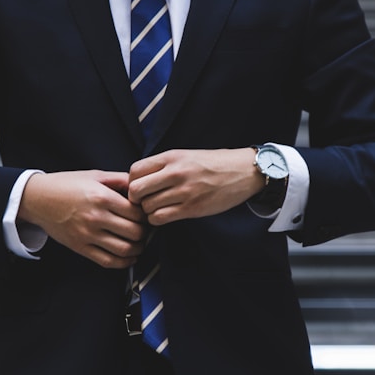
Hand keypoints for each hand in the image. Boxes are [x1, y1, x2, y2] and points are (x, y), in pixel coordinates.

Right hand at [18, 170, 146, 268]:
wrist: (38, 199)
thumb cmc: (66, 185)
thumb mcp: (95, 175)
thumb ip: (120, 179)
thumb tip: (141, 185)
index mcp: (102, 197)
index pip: (136, 213)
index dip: (146, 215)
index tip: (146, 214)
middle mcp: (96, 217)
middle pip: (134, 232)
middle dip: (145, 232)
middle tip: (145, 229)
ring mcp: (87, 235)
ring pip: (124, 249)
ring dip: (138, 249)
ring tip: (139, 243)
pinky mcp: (80, 247)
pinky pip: (107, 261)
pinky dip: (124, 262)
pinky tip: (129, 257)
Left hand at [128, 148, 264, 225]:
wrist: (243, 172)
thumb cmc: (213, 164)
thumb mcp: (185, 155)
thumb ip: (162, 166)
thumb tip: (137, 180)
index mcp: (171, 157)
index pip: (134, 170)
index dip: (132, 182)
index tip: (140, 187)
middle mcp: (175, 173)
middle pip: (136, 190)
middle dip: (136, 199)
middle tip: (144, 201)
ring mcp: (184, 192)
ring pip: (147, 207)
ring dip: (148, 211)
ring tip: (158, 208)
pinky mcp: (192, 208)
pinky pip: (160, 218)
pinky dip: (158, 219)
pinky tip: (165, 215)